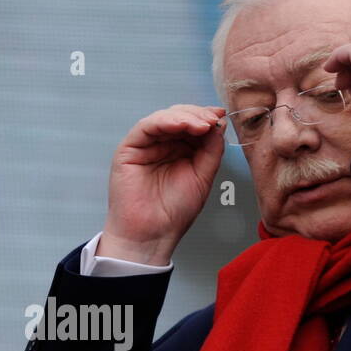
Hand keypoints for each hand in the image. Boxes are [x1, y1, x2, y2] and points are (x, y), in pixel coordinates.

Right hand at [100, 104, 226, 265]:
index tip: (221, 117)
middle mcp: (162, 145)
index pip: (193, 125)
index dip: (207, 118)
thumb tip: (218, 123)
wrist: (152, 235)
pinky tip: (181, 124)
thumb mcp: (202, 177)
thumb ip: (211, 150)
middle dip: (198, 115)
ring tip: (202, 124)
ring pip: (165, 117)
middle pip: (180, 116)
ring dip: (186, 117)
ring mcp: (145, 146)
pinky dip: (165, 121)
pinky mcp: (129, 149)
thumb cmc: (174, 213)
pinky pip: (146, 126)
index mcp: (180, 151)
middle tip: (212, 120)